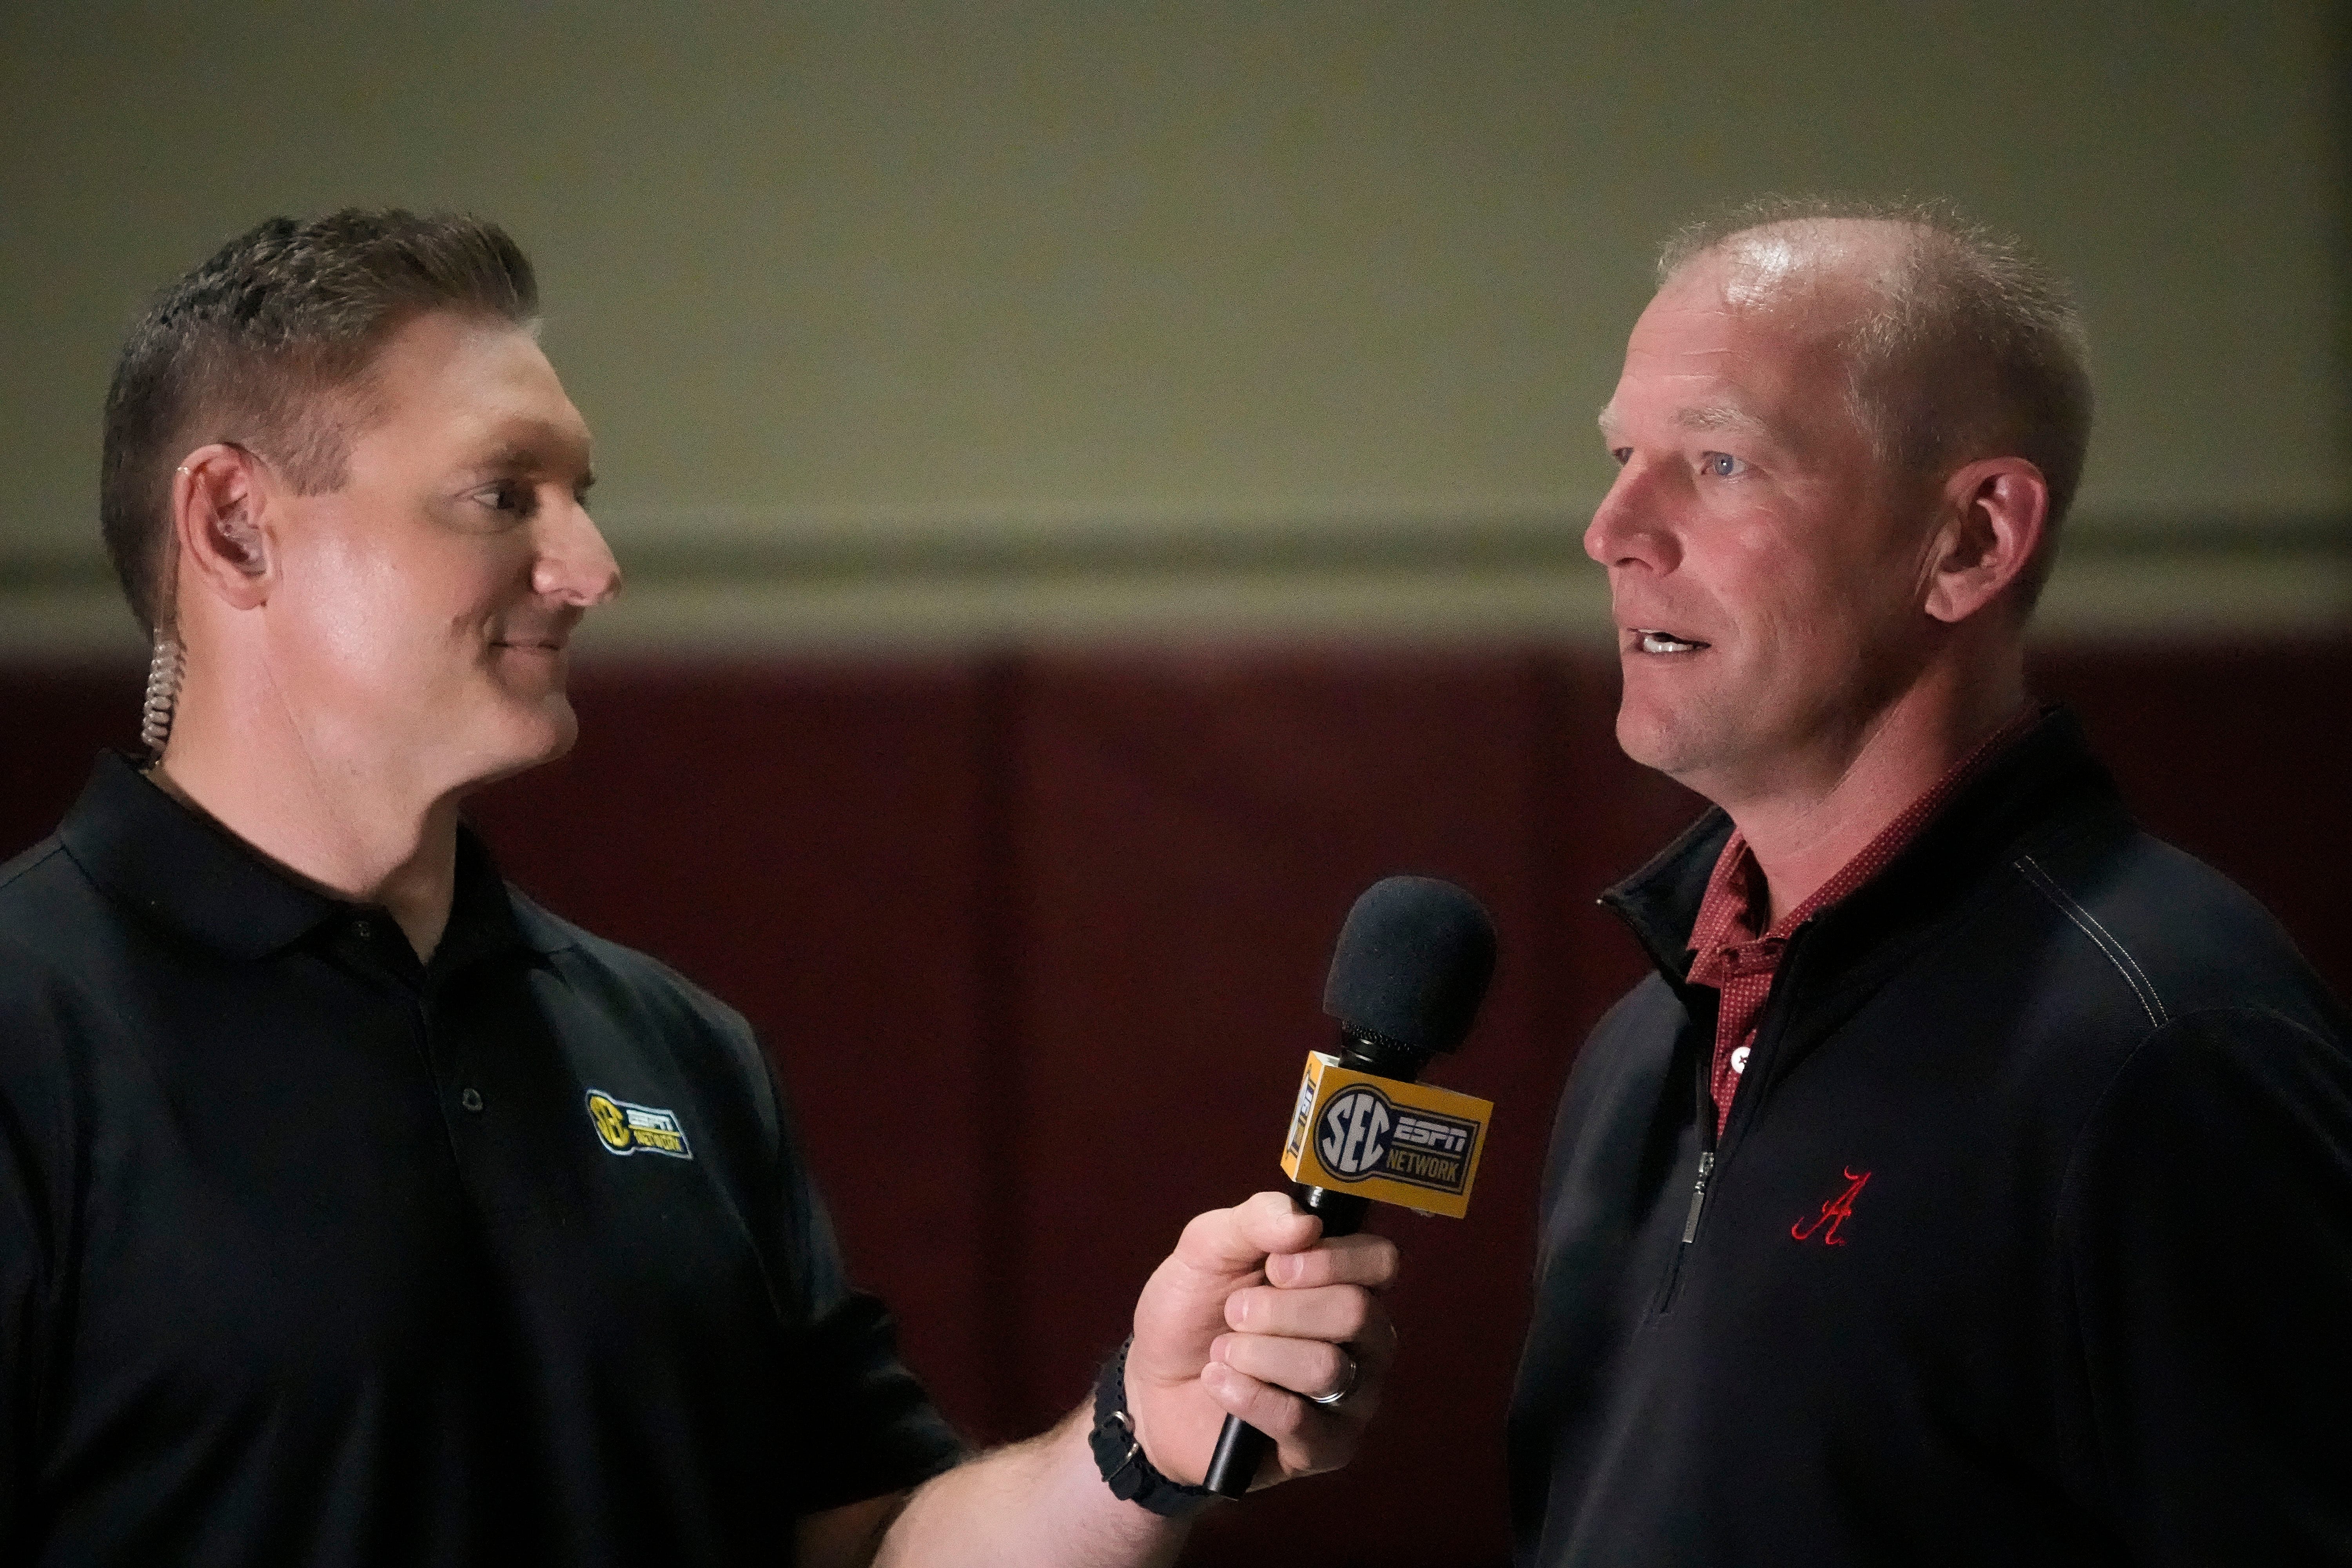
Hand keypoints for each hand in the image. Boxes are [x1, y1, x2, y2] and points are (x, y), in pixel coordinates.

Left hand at [1123, 1192, 1398, 1492]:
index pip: (1381, 1261)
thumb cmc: (1193, 1312)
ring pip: (1328, 1368)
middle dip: (1278, 1310)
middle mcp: (1363, 1339)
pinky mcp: (1326, 1449)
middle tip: (1234, 1312)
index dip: (1330, 1260)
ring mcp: (1352, 1397)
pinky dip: (1249, 1398)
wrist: (1153, 1388)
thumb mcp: (1206, 1250)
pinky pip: (1303, 1424)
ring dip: (1258, 1354)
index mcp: (1346, 1281)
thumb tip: (1305, 1222)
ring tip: (1222, 1351)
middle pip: (1356, 1313)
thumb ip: (1254, 1221)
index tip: (1275, 1266)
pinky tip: (1219, 1384)